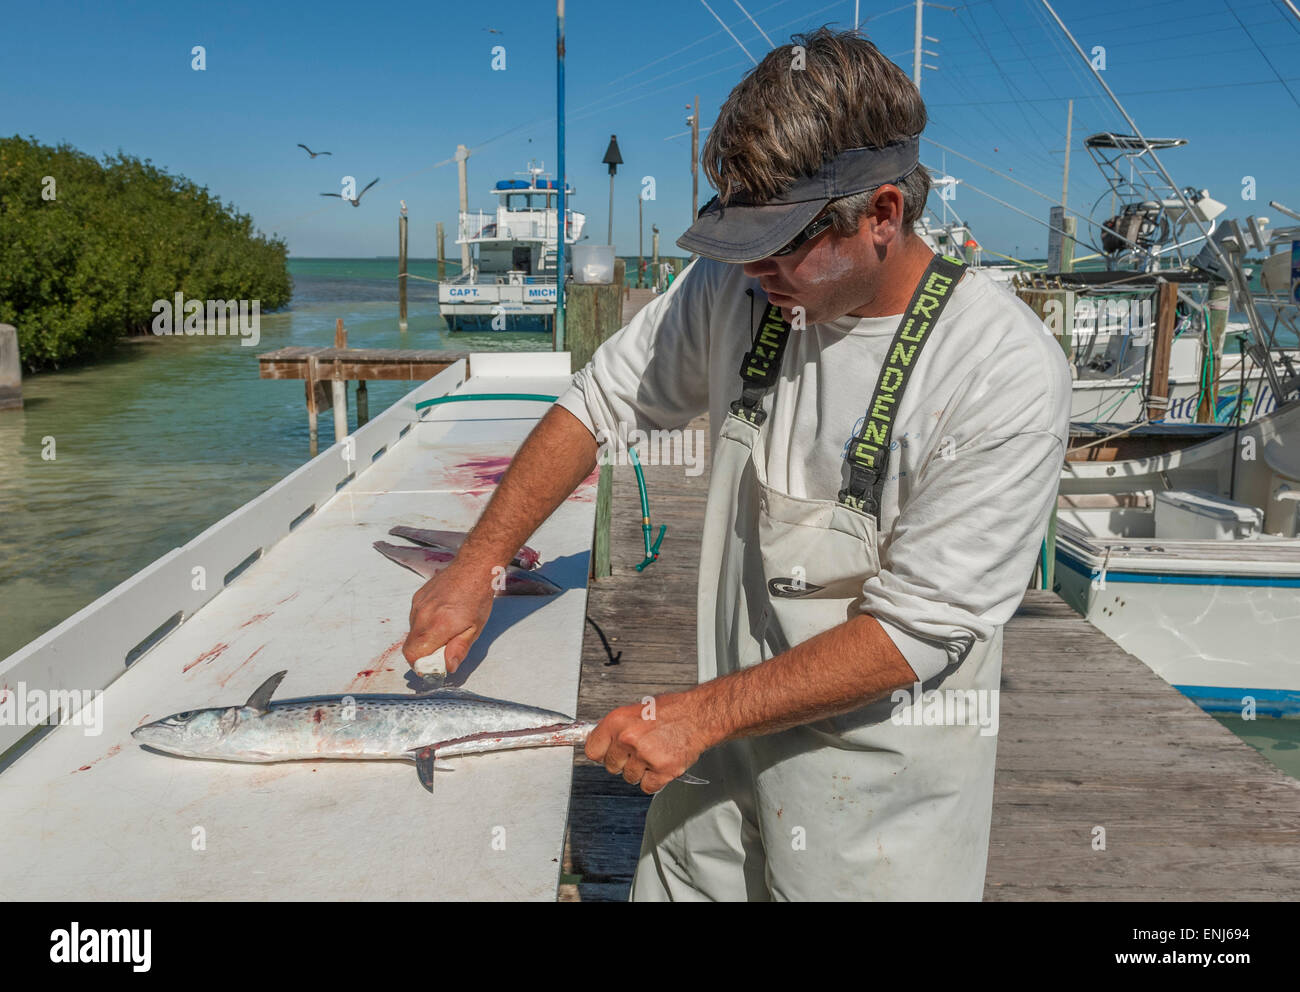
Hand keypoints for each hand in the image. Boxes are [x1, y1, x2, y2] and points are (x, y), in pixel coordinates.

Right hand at [402, 556, 495, 672]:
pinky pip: (415, 619)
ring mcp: (417, 605)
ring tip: (445, 630)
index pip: (413, 655)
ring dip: (424, 638)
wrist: (472, 569)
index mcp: (437, 626)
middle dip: (423, 654)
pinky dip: (424, 624)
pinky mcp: (417, 598)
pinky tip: (441, 616)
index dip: (421, 665)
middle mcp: (422, 616)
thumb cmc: (477, 599)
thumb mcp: (475, 628)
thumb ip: (459, 649)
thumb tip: (448, 667)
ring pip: (412, 633)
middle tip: (441, 651)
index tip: (433, 666)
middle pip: (410, 646)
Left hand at [585, 692, 713, 793]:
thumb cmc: (671, 711)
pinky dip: (654, 780)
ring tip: (653, 754)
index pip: (593, 749)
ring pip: (629, 777)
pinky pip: (647, 786)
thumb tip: (604, 742)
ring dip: (640, 771)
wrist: (698, 715)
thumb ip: (617, 729)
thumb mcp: (636, 710)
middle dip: (623, 762)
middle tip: (638, 751)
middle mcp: (628, 738)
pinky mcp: (662, 770)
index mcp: (618, 721)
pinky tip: (660, 764)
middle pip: (611, 766)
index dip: (602, 753)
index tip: (607, 753)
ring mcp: (645, 756)